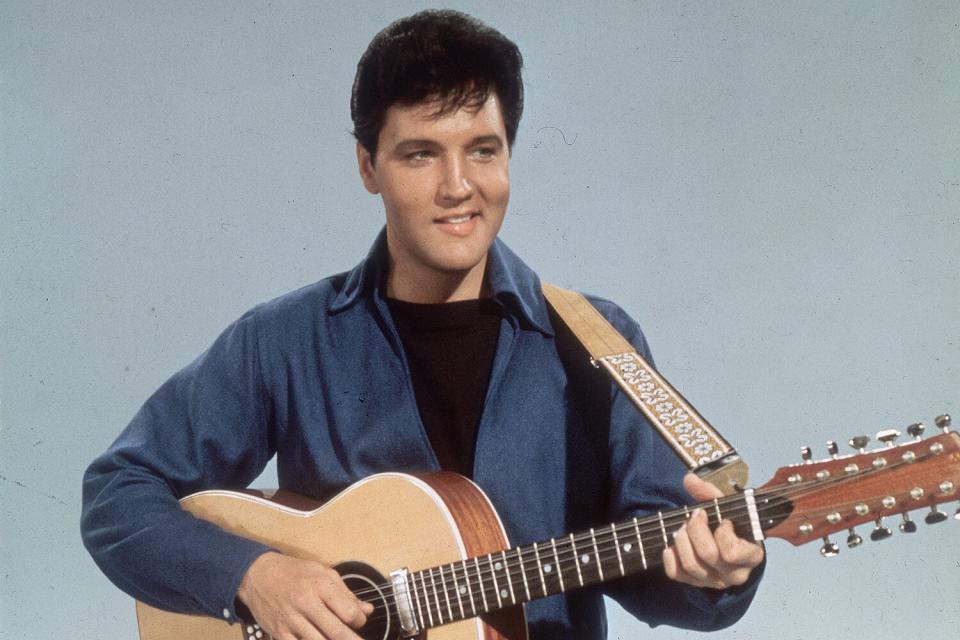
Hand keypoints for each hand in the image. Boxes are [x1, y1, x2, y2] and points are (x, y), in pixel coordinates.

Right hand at [237, 552, 373, 639]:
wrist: (257, 574)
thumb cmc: (294, 572)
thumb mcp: (323, 573)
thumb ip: (346, 594)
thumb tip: (367, 610)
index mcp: (321, 586)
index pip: (348, 612)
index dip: (359, 620)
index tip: (359, 620)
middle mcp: (306, 603)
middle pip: (336, 632)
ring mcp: (291, 620)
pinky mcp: (279, 632)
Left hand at [662, 473, 764, 589]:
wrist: (731, 544)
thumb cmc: (733, 524)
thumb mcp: (727, 507)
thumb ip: (709, 493)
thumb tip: (689, 479)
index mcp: (751, 556)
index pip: (731, 551)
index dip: (722, 532)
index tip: (722, 520)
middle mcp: (735, 574)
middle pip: (707, 554)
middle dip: (696, 529)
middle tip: (695, 517)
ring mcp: (715, 581)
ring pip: (691, 565)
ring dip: (682, 541)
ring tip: (683, 528)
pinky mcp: (696, 583)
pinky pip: (676, 574)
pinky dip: (670, 557)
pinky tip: (671, 545)